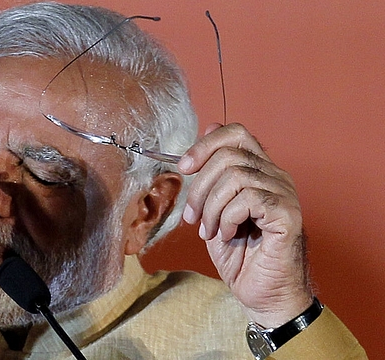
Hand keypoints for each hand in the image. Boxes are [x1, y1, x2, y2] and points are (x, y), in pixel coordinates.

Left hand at [178, 123, 312, 327]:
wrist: (262, 293)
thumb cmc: (240, 255)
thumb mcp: (214, 210)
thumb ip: (211, 176)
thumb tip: (208, 128)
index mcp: (259, 171)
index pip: (236, 134)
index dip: (205, 144)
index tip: (183, 168)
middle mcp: (276, 177)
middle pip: (229, 154)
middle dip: (200, 186)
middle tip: (192, 216)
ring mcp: (284, 194)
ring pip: (236, 176)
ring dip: (211, 207)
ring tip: (210, 230)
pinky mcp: (288, 215)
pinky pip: (249, 199)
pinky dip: (228, 218)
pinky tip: (228, 235)